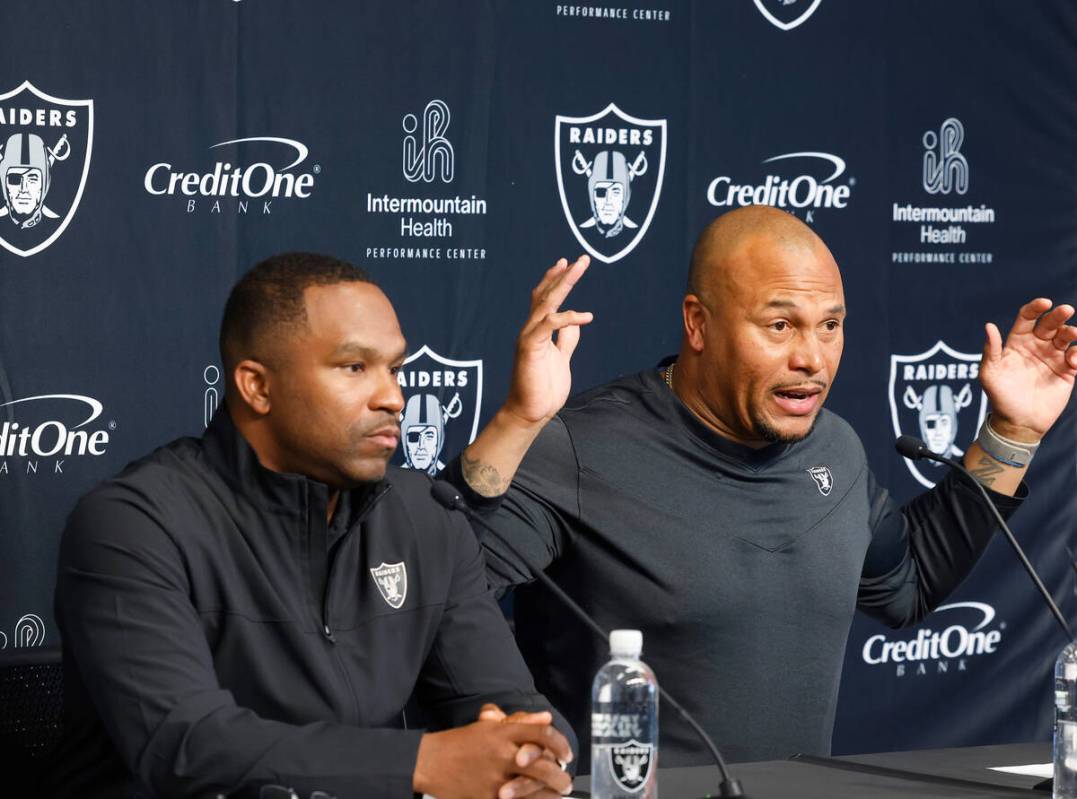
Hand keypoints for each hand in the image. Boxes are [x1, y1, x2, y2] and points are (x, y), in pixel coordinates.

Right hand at [413, 717, 573, 798]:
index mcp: (503, 732)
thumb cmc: (460, 743)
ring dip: (550, 794)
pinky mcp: (487, 797)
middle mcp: (502, 753)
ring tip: (558, 795)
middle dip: (560, 777)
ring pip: (533, 788)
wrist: (430, 762)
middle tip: (566, 782)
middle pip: (542, 765)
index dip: (560, 744)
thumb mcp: (488, 726)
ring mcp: (495, 778)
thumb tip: (545, 717)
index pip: (542, 733)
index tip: (567, 755)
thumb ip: (519, 722)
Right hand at [503, 256, 592, 427]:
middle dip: (563, 275)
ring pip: (546, 303)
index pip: (544, 298)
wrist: (530, 412)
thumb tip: (576, 322)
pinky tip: (586, 316)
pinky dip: (568, 317)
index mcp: (537, 331)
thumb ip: (566, 340)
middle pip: (545, 294)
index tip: (566, 262)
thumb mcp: (561, 358)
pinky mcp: (530, 347)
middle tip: (580, 259)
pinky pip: (549, 325)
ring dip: (563, 283)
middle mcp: (531, 329)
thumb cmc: (543, 388)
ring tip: (578, 267)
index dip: (554, 280)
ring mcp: (529, 337)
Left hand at [980, 298, 1076, 440]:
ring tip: (1073, 334)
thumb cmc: (1000, 396)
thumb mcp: (989, 373)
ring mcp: (1052, 357)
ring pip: (1066, 337)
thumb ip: (991, 350)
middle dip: (1058, 314)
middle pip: (1050, 323)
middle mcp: (1036, 346)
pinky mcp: (1066, 371)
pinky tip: (1073, 361)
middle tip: (1066, 310)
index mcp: (1017, 342)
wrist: (1018, 422)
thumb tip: (988, 325)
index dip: (1036, 307)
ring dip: (1071, 331)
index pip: (1027, 318)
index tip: (1044, 303)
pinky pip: (1075, 356)